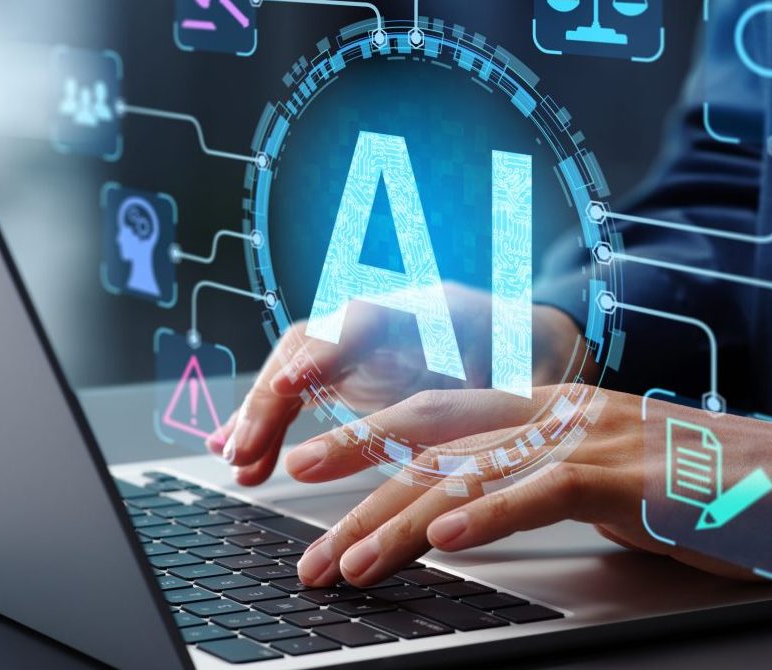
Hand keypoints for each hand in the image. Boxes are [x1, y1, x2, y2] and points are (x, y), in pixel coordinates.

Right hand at [205, 283, 585, 484]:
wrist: (533, 347)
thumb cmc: (535, 360)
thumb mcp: (527, 375)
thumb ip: (499, 390)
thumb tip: (490, 422)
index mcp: (431, 308)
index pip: (362, 318)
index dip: (324, 351)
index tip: (294, 383)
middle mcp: (385, 318)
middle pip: (311, 343)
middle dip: (272, 395)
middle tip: (245, 449)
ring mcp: (363, 344)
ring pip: (296, 369)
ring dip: (262, 416)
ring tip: (237, 463)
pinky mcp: (352, 374)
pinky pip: (300, 393)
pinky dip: (272, 425)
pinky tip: (244, 455)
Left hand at [282, 389, 771, 586]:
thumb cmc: (692, 487)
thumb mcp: (595, 473)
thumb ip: (530, 478)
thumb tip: (461, 509)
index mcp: (543, 407)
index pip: (437, 416)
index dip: (368, 434)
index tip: (312, 466)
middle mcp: (555, 411)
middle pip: (434, 434)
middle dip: (357, 466)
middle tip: (293, 501)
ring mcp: (588, 436)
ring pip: (475, 468)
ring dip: (402, 517)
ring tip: (347, 560)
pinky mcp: (625, 474)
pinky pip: (543, 490)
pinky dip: (491, 512)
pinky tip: (447, 538)